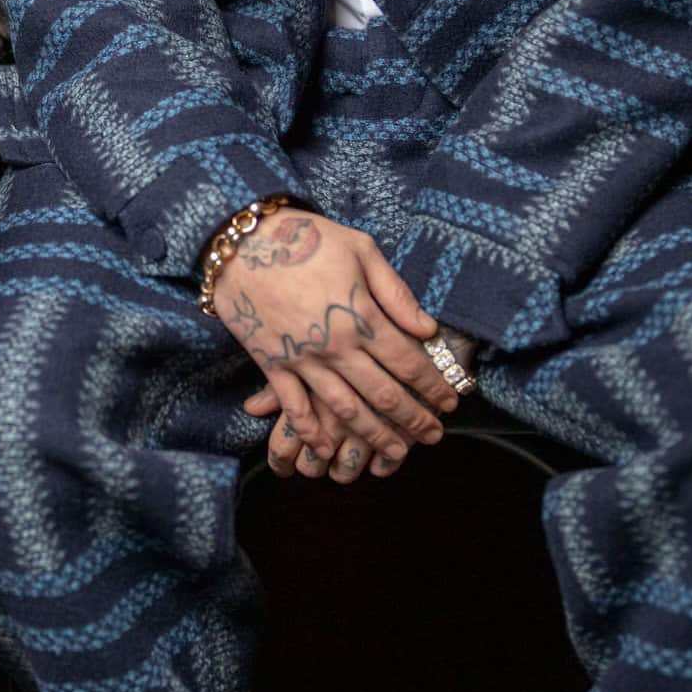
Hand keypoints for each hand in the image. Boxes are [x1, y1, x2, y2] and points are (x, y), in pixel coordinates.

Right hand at [213, 210, 459, 483]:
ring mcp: (304, 360)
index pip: (408, 363)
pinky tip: (327, 448)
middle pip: (384, 394)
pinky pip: (295, 408)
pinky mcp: (273, 365)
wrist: (241, 243)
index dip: (433, 386)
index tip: (450, 401)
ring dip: (375, 436)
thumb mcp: (360, 249)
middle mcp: (337, 346)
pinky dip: (312, 432)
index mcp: (362, 317)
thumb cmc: (306, 238)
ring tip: (397, 453)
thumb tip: (427, 328)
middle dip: (414, 419)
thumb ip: (395, 292)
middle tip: (434, 435)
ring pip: (346, 410)